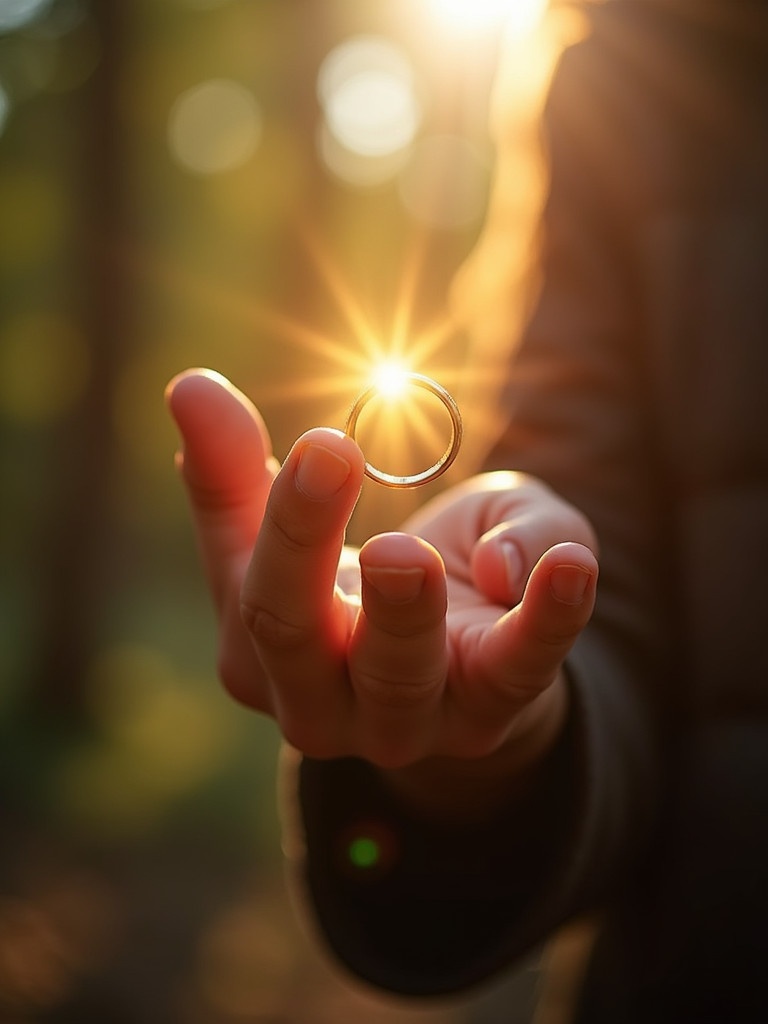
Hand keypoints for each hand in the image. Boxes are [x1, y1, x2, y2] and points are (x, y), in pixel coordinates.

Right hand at [166, 369, 597, 800]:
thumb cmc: (374, 578)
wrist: (459, 664)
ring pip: (395, 676)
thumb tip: (188, 389)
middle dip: (305, 543)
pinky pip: (517, 669)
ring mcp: (402, 721)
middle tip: (329, 454)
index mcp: (260, 649)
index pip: (245, 582)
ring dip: (402, 609)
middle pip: (292, 635)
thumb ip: (242, 462)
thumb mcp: (319, 517)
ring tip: (409, 551)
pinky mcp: (487, 712)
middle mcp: (314, 701)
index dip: (266, 507)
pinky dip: (545, 616)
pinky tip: (570, 563)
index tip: (295, 428)